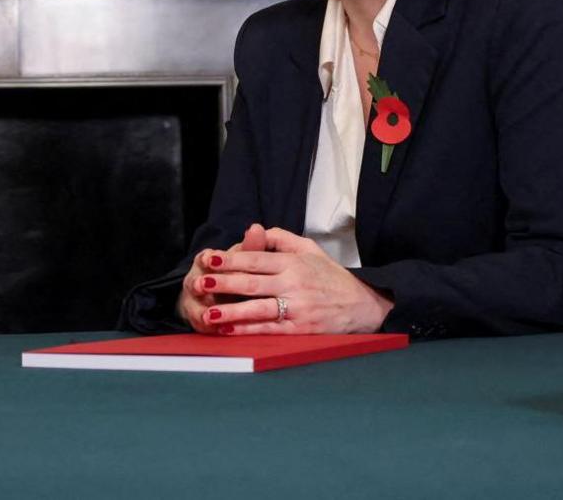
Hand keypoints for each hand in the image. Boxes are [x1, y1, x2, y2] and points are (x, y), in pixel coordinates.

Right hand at [178, 223, 269, 331]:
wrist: (217, 297)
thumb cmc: (235, 273)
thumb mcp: (243, 258)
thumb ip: (251, 247)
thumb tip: (256, 228)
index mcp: (206, 262)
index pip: (205, 259)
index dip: (207, 259)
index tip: (210, 257)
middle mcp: (196, 281)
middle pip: (199, 283)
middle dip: (204, 285)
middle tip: (205, 285)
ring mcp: (195, 302)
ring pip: (197, 306)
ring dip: (202, 310)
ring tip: (209, 316)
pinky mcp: (200, 320)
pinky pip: (203, 324)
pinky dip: (210, 327)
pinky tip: (217, 331)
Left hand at [204, 226, 393, 333]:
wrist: (364, 304)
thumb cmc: (332, 277)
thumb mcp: (311, 249)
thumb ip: (281, 238)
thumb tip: (255, 230)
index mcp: (293, 262)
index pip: (255, 259)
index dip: (230, 259)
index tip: (208, 259)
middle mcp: (294, 284)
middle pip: (252, 283)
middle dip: (223, 284)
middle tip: (198, 283)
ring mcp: (297, 308)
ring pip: (258, 308)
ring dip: (231, 312)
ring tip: (207, 313)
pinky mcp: (301, 329)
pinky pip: (269, 329)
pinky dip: (247, 331)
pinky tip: (228, 331)